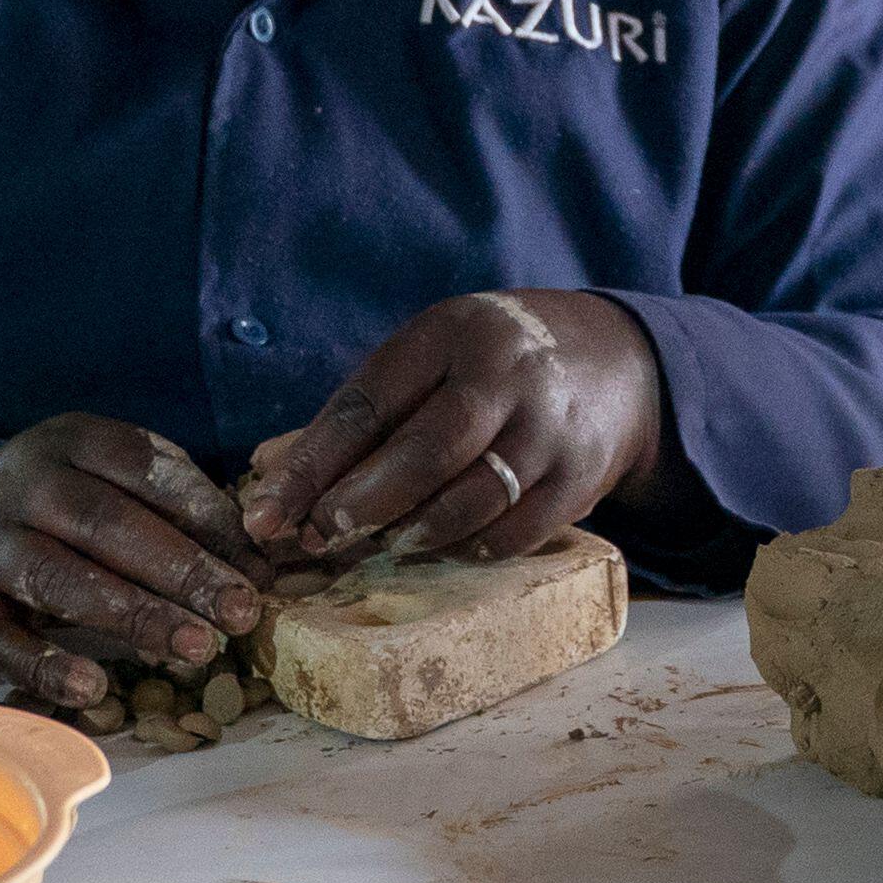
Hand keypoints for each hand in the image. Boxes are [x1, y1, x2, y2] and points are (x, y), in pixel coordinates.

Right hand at [0, 414, 263, 707]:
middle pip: (110, 525)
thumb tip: (262, 561)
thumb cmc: (58, 505)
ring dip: (134, 616)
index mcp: (73, 441)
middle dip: (184, 571)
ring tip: (196, 649)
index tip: (260, 565)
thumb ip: (179, 506)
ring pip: (63, 580)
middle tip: (241, 612)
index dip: (208, 516)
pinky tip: (95, 690)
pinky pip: (6, 641)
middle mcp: (26, 486)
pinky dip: (48, 667)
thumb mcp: (108, 477)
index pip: (148, 471)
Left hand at [237, 290, 662, 564]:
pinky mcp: (580, 479)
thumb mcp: (431, 357)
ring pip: (470, 500)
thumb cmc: (493, 362)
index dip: (311, 465)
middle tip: (320, 538)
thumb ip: (361, 412)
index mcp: (453, 334)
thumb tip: (267, 473)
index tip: (265, 514)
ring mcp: (551, 429)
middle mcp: (509, 374)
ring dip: (413, 534)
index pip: (370, 402)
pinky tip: (443, 545)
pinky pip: (513, 533)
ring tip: (384, 543)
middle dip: (362, 504)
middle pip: (426, 451)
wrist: (617, 360)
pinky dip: (467, 549)